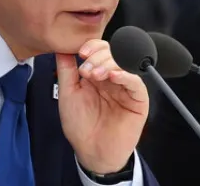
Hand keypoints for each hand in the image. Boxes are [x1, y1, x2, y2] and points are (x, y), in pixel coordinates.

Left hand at [55, 39, 148, 173]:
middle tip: (86, 71)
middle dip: (98, 57)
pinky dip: (125, 75)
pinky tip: (113, 77)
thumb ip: (66, 70)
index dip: (92, 46)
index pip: (100, 50)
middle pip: (113, 53)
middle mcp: (113, 77)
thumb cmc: (81, 126)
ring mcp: (126, 87)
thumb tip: (61, 47)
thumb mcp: (68, 93)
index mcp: (98, 74)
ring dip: (108, 65)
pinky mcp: (138, 99)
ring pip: (124, 64)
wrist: (93, 152)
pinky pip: (135, 81)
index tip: (81, 52)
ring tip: (95, 75)